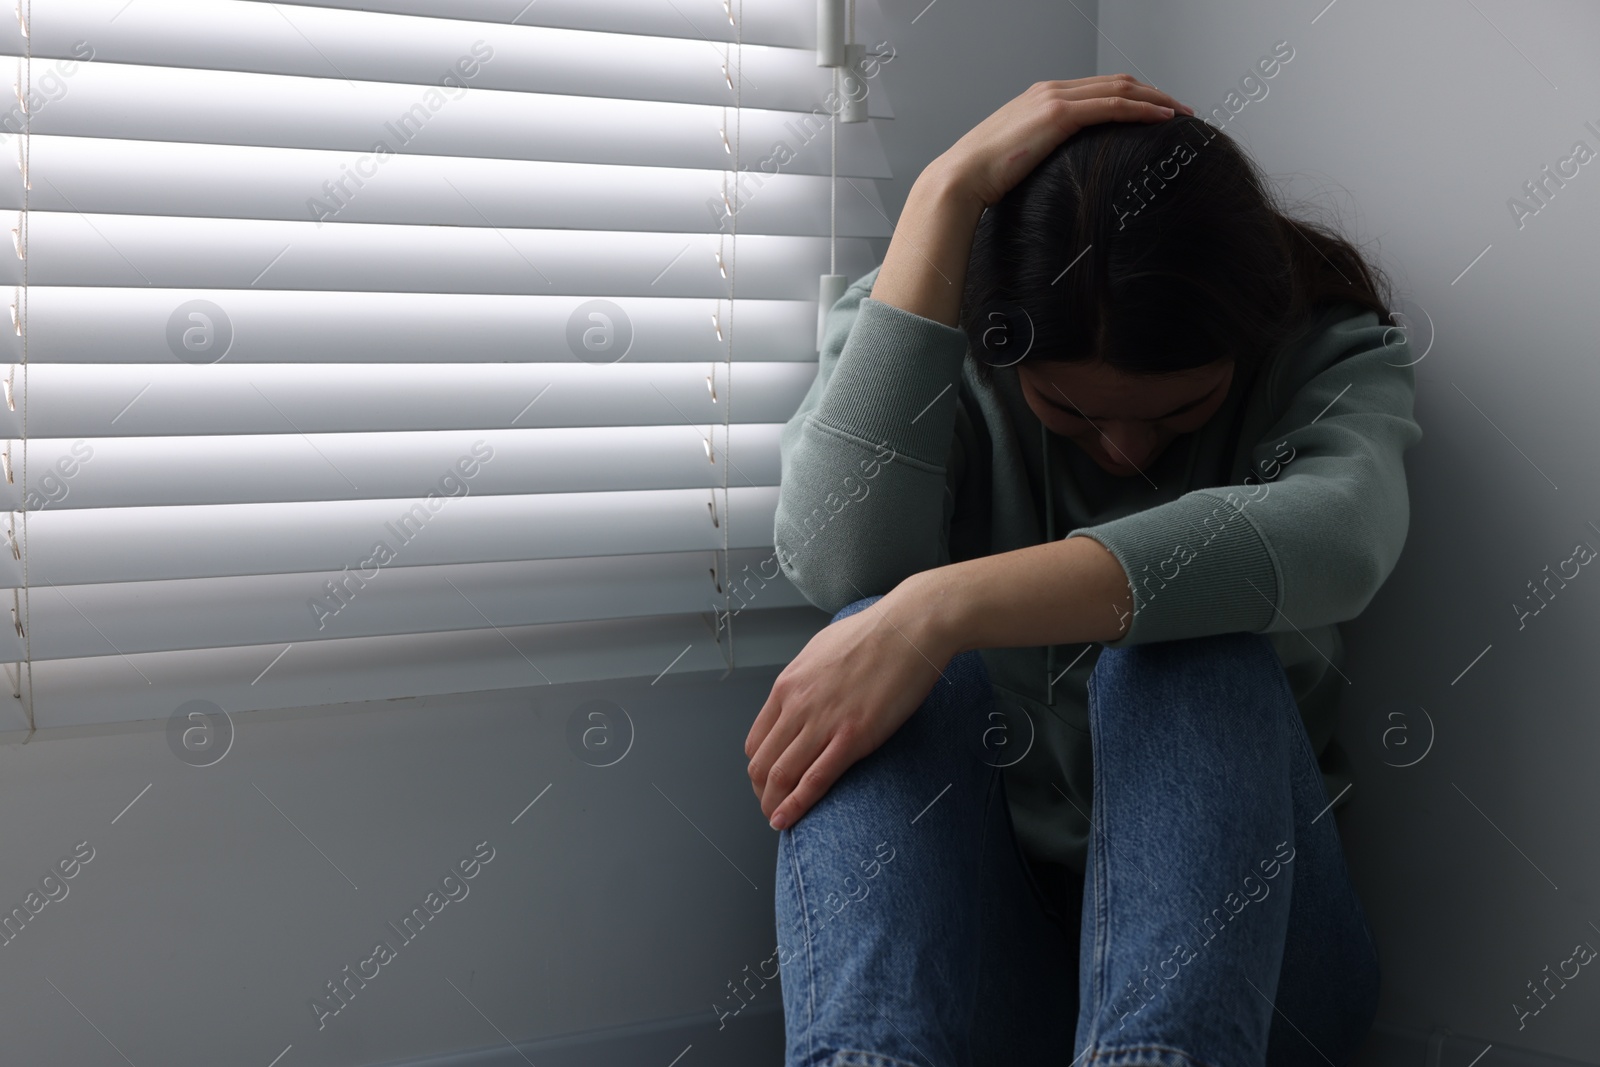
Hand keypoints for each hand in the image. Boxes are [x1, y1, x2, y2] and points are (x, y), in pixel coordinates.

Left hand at [744, 580, 955, 830]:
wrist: (911, 626)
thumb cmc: (875, 633)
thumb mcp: (821, 650)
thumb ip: (805, 680)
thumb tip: (801, 696)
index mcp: (788, 685)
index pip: (756, 740)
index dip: (759, 769)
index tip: (767, 783)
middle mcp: (797, 705)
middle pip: (762, 763)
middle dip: (762, 793)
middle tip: (771, 807)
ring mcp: (823, 722)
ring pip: (781, 776)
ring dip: (774, 805)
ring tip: (777, 821)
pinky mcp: (853, 736)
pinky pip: (814, 779)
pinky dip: (796, 806)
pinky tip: (788, 820)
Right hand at [930, 74, 1193, 208]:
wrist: (960, 178)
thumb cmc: (983, 179)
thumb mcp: (1018, 162)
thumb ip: (1041, 157)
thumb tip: (1058, 178)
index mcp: (1040, 99)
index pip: (1098, 89)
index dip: (1132, 95)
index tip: (1155, 111)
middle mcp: (1050, 90)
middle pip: (1116, 82)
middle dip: (1153, 93)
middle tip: (1180, 109)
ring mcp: (1054, 99)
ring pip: (1120, 88)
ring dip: (1156, 98)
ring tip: (1180, 113)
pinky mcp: (1058, 114)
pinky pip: (1112, 106)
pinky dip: (1141, 109)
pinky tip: (1161, 119)